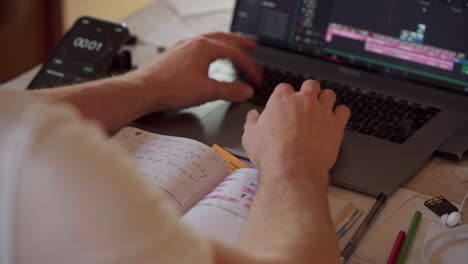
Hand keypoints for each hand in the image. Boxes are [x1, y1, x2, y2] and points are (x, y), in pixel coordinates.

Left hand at [127, 32, 261, 111]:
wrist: (142, 90)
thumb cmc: (170, 88)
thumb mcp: (207, 92)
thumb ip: (230, 91)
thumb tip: (246, 91)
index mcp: (204, 47)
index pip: (235, 54)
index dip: (249, 67)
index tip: (256, 78)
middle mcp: (193, 43)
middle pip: (223, 39)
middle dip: (240, 43)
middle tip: (252, 46)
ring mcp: (182, 47)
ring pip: (209, 41)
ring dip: (224, 45)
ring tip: (231, 50)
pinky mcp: (174, 55)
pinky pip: (197, 48)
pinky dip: (209, 51)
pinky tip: (206, 60)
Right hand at [242, 80, 349, 185]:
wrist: (292, 168)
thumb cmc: (272, 153)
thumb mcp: (250, 137)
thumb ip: (251, 122)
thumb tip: (253, 116)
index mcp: (281, 100)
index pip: (284, 88)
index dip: (285, 96)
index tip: (284, 105)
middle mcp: (303, 101)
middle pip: (310, 85)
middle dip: (309, 92)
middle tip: (306, 103)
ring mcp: (321, 111)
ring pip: (329, 94)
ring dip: (326, 100)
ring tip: (322, 109)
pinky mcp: (336, 124)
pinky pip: (344, 111)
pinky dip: (341, 113)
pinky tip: (336, 119)